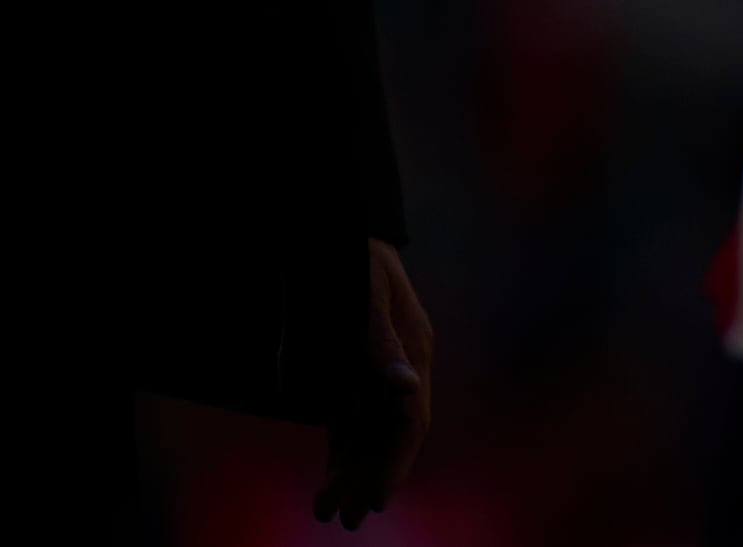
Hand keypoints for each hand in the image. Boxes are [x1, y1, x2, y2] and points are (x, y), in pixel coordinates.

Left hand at [313, 239, 431, 529]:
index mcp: (415, 345)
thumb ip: (383, 340)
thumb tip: (407, 387)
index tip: (376, 498)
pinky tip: (329, 475)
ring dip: (350, 471)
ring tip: (326, 510)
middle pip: (389, 434)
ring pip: (368, 432)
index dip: (393, 461)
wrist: (334, 225)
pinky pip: (350, 417)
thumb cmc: (353, 251)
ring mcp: (378, 367)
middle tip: (344, 518)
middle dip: (368, 478)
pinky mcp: (354, 367)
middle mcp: (402, 363)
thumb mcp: (367, 286)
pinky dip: (340, 448)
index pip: (409, 418)